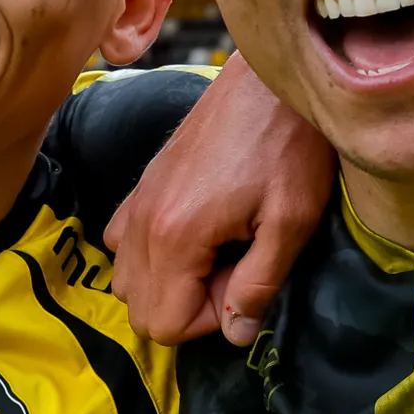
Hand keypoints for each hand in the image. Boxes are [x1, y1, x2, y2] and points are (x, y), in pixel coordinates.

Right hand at [108, 55, 335, 347]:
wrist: (273, 79)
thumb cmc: (291, 144)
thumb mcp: (291, 222)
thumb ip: (259, 285)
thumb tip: (236, 333)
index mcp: (176, 235)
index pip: (163, 324)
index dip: (208, 321)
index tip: (243, 284)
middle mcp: (144, 220)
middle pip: (139, 308)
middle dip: (187, 306)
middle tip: (235, 269)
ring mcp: (139, 198)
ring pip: (126, 278)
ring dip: (170, 282)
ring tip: (220, 252)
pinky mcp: (144, 182)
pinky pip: (122, 240)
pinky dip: (152, 253)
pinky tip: (196, 233)